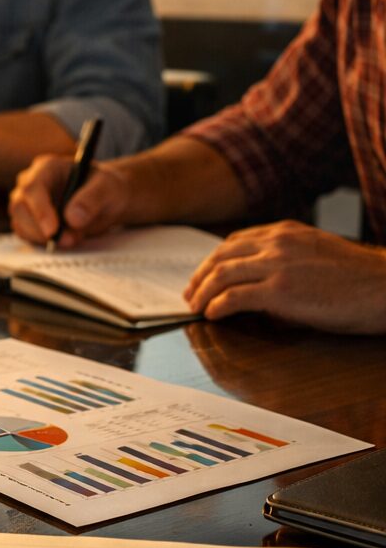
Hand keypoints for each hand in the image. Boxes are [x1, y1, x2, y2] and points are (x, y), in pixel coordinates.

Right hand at [10, 153, 133, 247]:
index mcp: (47, 167)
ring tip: (72, 240)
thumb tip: (72, 218)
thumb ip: (92, 198)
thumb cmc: (106, 187)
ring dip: (41, 238)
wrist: (106, 200)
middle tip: (66, 241)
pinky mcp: (29, 221)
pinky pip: (26, 235)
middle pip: (19, 207)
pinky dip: (42, 243)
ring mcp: (28, 203)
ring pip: (20, 223)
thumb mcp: (107, 187)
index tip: (53, 230)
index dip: (40, 210)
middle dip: (39, 229)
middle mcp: (31, 183)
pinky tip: (64, 240)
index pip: (33, 188)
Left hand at [183, 221, 385, 333]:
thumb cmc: (358, 278)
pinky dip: (217, 306)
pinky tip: (212, 315)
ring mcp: (278, 265)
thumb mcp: (316, 255)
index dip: (213, 260)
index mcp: (286, 231)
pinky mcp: (281, 291)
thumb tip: (257, 284)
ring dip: (202, 292)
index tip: (203, 275)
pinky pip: (235, 297)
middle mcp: (277, 243)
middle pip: (221, 256)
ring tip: (195, 307)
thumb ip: (285, 260)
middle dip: (199, 276)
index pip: (235, 241)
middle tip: (190, 293)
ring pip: (222, 274)